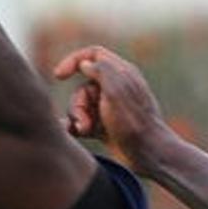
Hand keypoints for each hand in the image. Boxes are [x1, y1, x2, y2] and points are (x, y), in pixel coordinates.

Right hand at [51, 45, 170, 171]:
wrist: (148, 154)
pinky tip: (73, 133)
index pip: (93, 55)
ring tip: (85, 130)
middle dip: (77, 103)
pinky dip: (75, 127)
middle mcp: (115, 88)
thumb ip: (100, 70)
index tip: (59, 76)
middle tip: (84, 121)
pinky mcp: (104, 126)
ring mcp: (109, 108)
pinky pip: (82, 122)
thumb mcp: (116, 91)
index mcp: (121, 73)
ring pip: (81, 106)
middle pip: (83, 87)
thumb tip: (85, 63)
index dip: (74, 61)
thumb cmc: (133, 122)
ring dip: (78, 118)